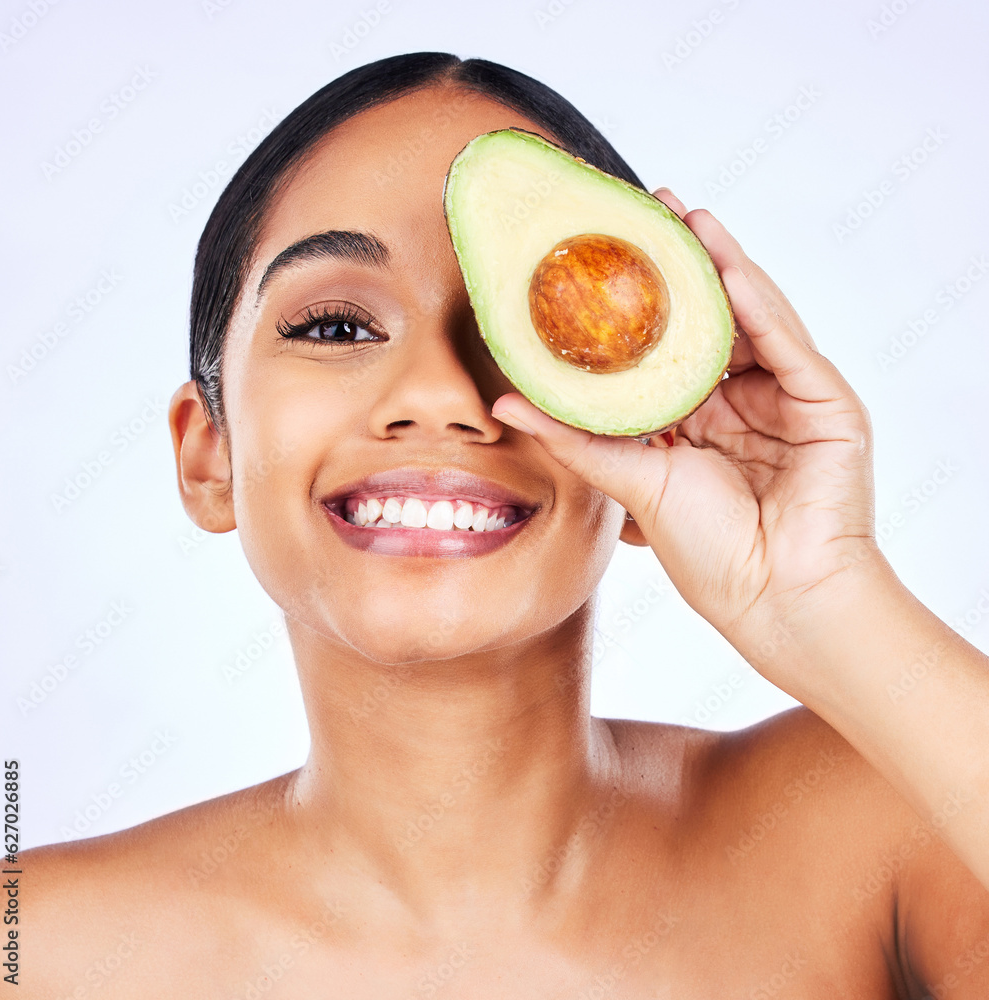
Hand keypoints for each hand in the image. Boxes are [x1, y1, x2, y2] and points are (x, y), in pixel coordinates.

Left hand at [492, 190, 881, 659]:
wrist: (777, 600)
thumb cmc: (712, 554)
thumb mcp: (631, 481)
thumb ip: (575, 438)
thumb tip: (506, 405)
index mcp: (702, 422)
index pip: (671, 348)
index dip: (644, 304)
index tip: (609, 258)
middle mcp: (746, 403)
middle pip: (713, 320)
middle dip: (683, 266)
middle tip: (648, 210)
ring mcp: (790, 400)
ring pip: (753, 318)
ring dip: (721, 264)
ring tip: (685, 215)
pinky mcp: (827, 405)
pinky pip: (787, 343)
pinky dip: (756, 302)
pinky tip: (725, 266)